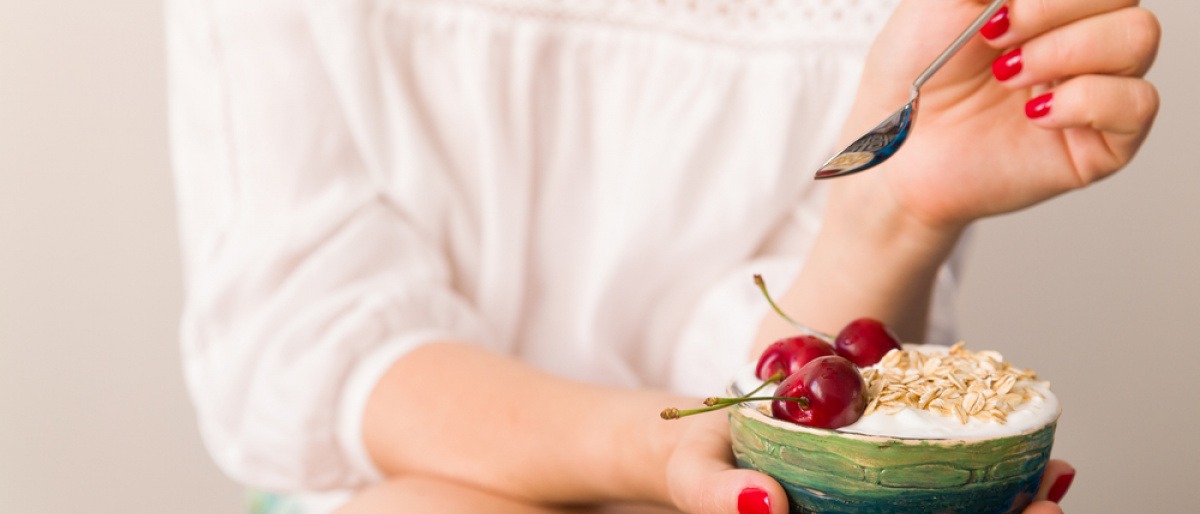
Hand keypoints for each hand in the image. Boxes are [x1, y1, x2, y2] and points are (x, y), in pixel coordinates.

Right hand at [663, 411, 1074, 513]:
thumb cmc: (699, 465)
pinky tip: (1027, 461)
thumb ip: (716, 497)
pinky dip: (988, 481)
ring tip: (1054, 478)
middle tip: (1051, 501)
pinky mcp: (880, 489)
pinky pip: (942, 492)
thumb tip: (766, 506)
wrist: (698, 444)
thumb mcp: (695, 477)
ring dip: (1007, 510)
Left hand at [832, 0, 1159, 231]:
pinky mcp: (1102, 142)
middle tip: (997, 42)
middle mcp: (1082, 37)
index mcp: (1051, 3)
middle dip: (1053, 10)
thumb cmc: (914, 73)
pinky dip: (1086, 99)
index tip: (995, 9)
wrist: (896, 144)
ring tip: (1009, 75)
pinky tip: (1036, 112)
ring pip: (1138, 38)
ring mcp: (1096, 87)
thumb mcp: (941, 0)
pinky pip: (1138, 103)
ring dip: (1068, 50)